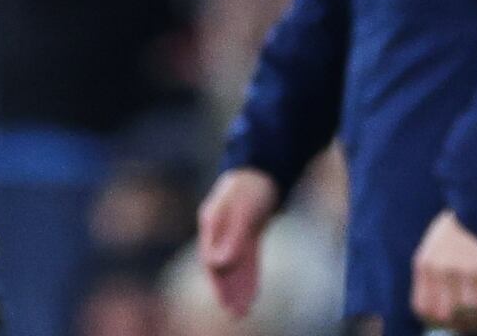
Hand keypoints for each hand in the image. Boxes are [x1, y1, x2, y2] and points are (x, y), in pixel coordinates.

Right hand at [196, 167, 277, 317]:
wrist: (266, 163)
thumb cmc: (251, 185)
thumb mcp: (241, 210)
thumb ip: (231, 237)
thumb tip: (218, 264)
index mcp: (211, 221)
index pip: (210, 257)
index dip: (217, 280)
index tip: (225, 301)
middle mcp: (220, 228)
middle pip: (221, 264)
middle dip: (227, 289)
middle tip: (235, 313)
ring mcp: (234, 229)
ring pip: (235, 263)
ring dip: (239, 285)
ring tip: (244, 308)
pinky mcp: (249, 229)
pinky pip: (248, 256)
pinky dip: (249, 272)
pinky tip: (252, 287)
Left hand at [412, 211, 476, 331]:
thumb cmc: (457, 228)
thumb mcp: (433, 246)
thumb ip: (431, 273)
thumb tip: (434, 313)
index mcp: (424, 262)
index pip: (422, 307)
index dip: (433, 320)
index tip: (444, 322)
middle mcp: (442, 269)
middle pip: (444, 316)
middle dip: (454, 323)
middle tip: (464, 323)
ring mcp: (466, 271)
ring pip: (468, 314)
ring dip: (475, 321)